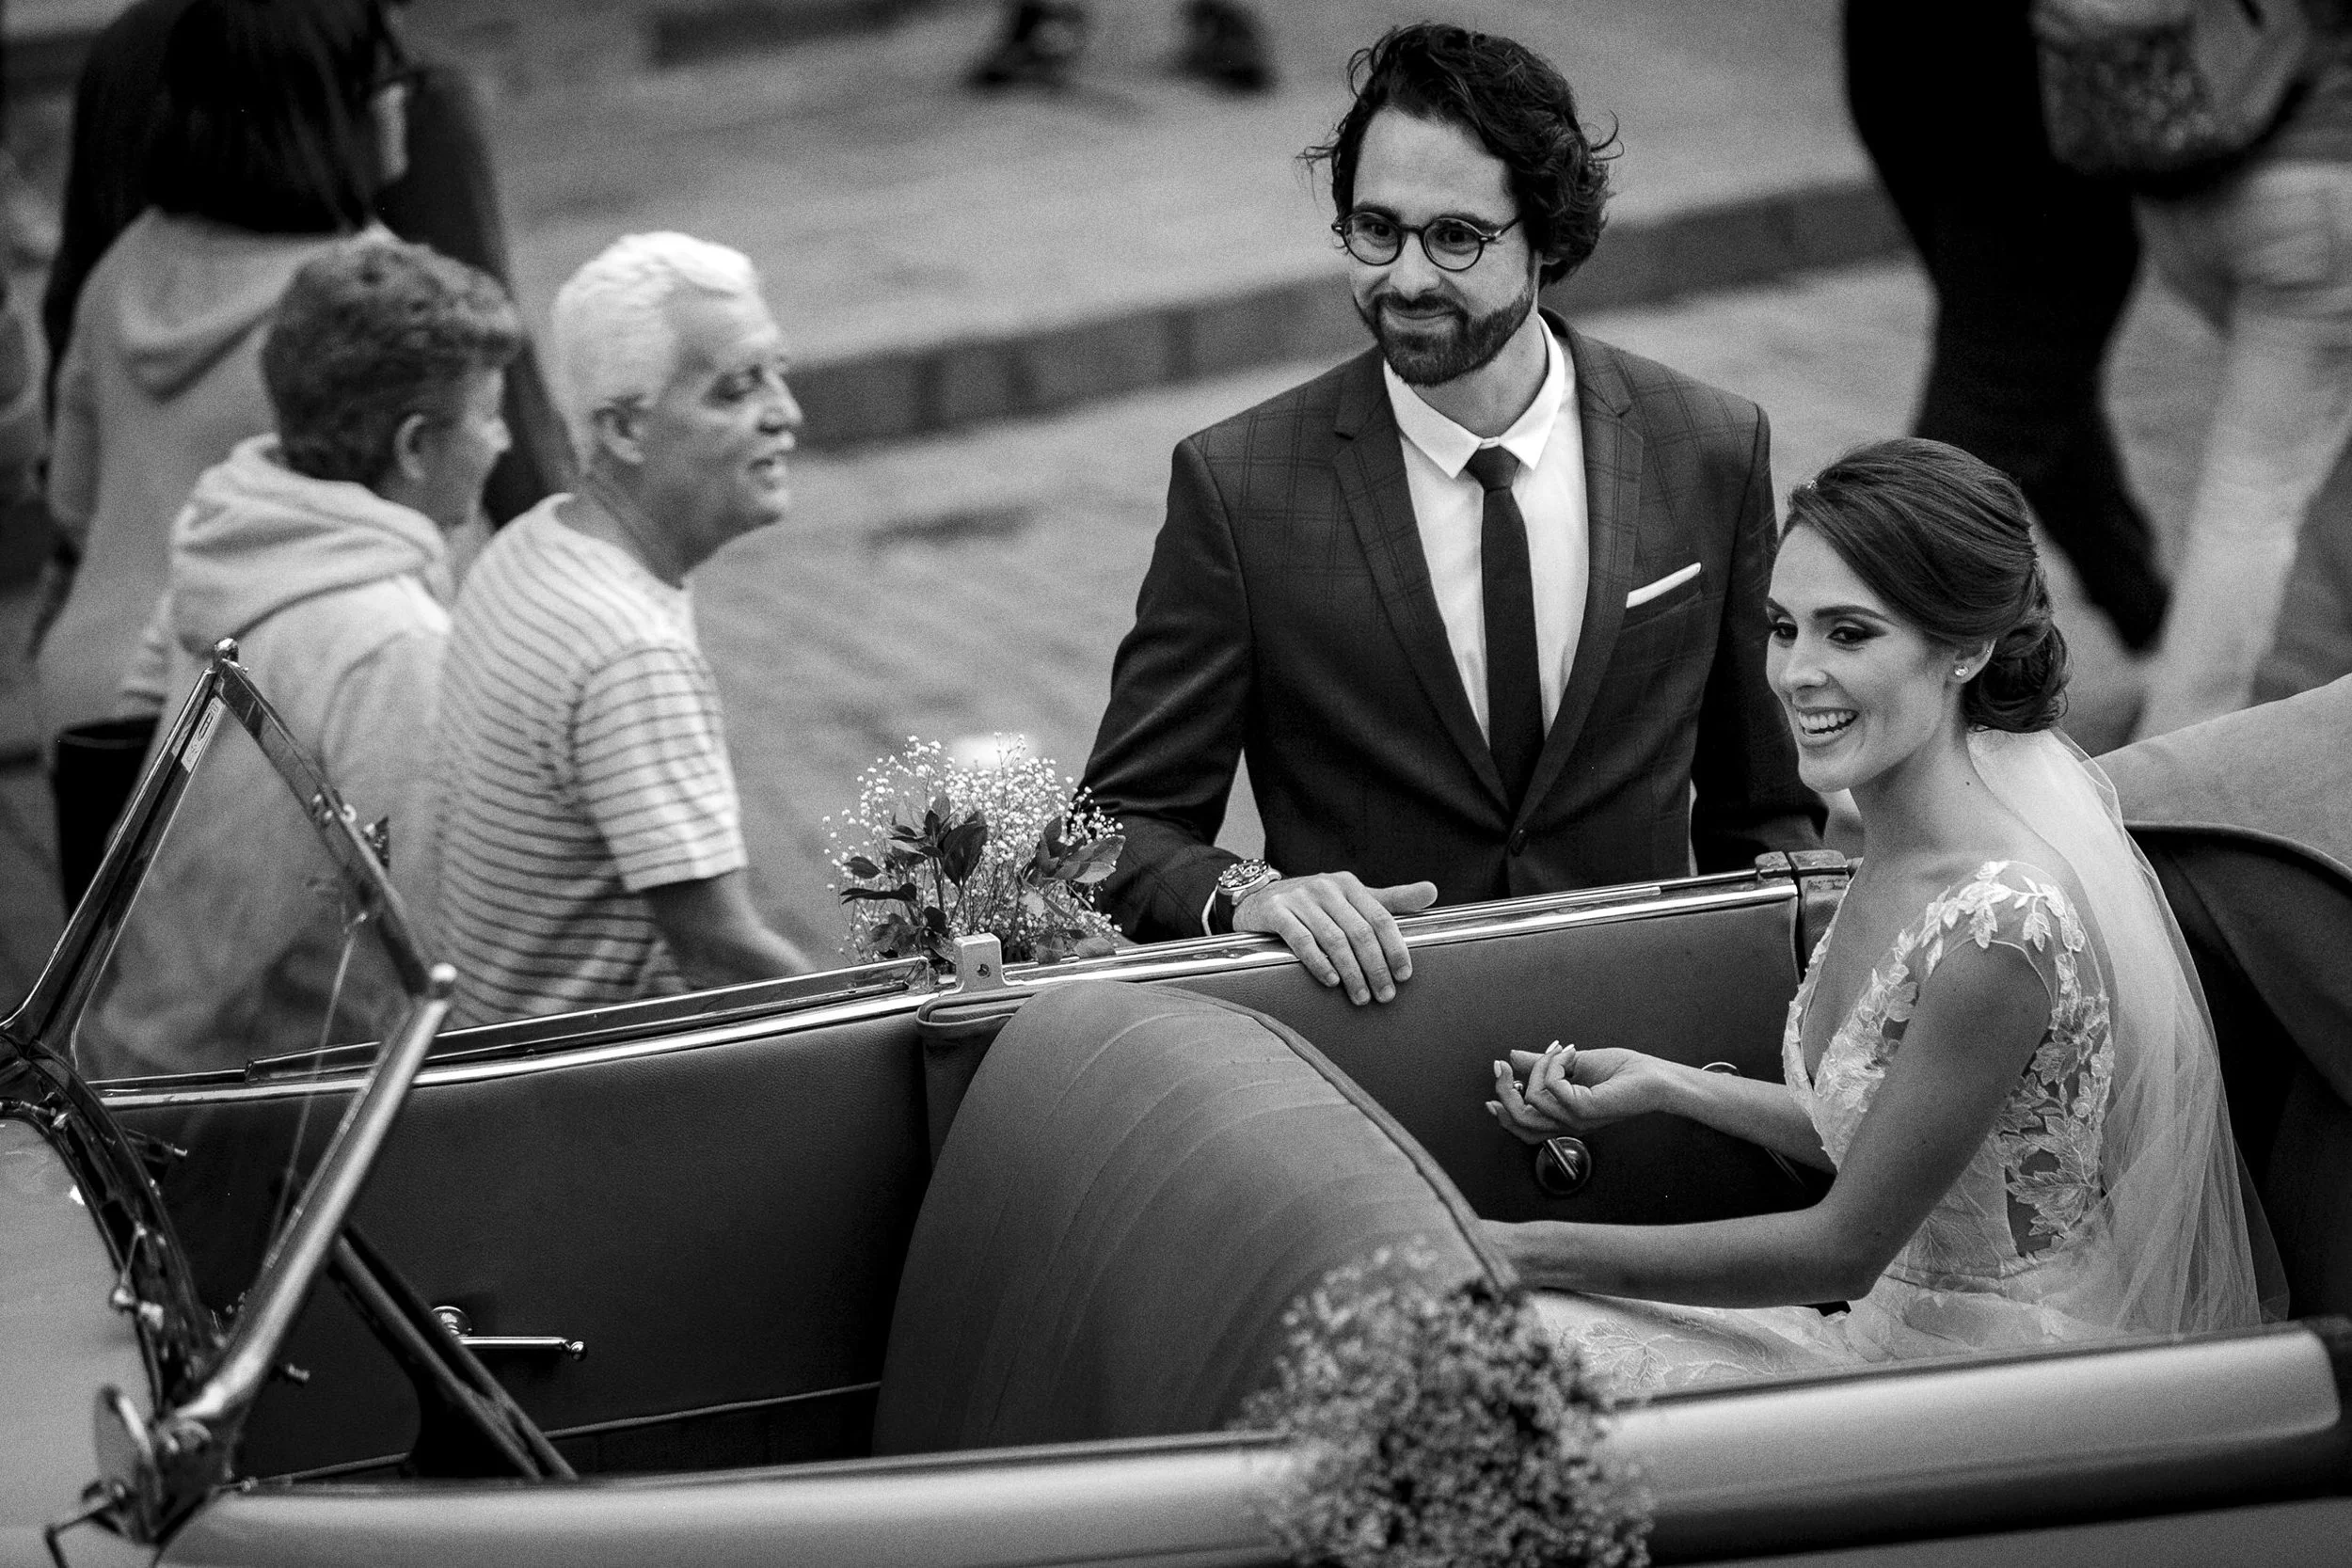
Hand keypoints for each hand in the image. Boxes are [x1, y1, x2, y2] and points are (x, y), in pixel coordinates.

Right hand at [1232, 871, 1437, 1004]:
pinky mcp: (1276, 912)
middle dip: (1376, 967)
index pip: (1380, 917)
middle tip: (1385, 995)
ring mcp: (1300, 899)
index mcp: (1349, 884)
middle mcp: (1326, 888)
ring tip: (1361, 997)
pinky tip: (1332, 981)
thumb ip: (1391, 899)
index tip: (1404, 975)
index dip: (1395, 947)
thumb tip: (1432, 891)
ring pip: (1333, 939)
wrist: (1260, 896)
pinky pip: (1301, 940)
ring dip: (1351, 972)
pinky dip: (1318, 963)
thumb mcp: (1352, 897)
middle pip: (1359, 932)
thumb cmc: (1314, 903)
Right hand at [1486, 1041, 1674, 1143]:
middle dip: (1504, 1090)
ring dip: (1537, 1068)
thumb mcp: (1574, 1064)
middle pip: (1518, 1120)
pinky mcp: (1584, 1108)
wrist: (1655, 1077)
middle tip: (1504, 1067)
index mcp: (1564, 1116)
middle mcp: (1567, 1122)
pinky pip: (1551, 1087)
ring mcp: (1575, 1118)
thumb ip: (1542, 1064)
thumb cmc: (1627, 1073)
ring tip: (1558, 1053)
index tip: (1498, 1075)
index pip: (1523, 1126)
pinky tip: (1567, 1056)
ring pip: (1531, 1100)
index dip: (1501, 1108)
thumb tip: (1515, 1056)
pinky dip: (1552, 1065)